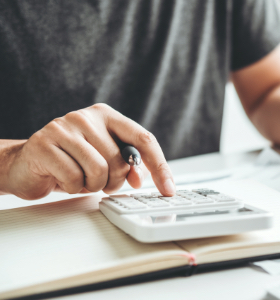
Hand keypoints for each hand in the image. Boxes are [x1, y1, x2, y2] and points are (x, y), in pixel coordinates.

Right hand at [3, 104, 174, 199]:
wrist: (26, 163)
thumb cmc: (70, 161)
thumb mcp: (104, 159)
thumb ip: (126, 164)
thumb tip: (140, 177)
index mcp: (107, 116)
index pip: (144, 139)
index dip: (159, 166)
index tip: (169, 188)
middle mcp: (87, 117)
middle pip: (121, 161)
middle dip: (113, 181)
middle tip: (97, 181)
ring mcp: (64, 127)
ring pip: (100, 170)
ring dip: (92, 186)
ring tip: (79, 178)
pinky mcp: (44, 143)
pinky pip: (74, 178)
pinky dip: (72, 187)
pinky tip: (62, 178)